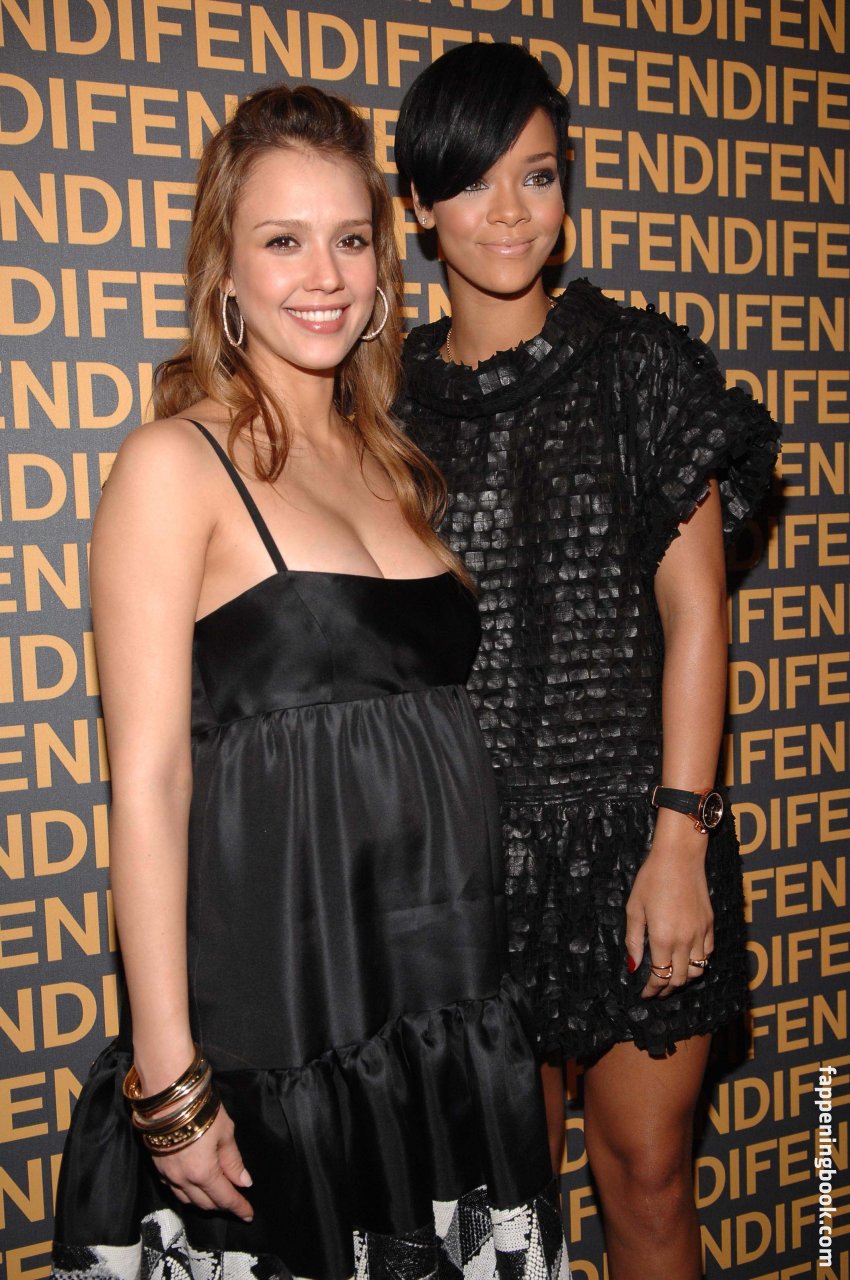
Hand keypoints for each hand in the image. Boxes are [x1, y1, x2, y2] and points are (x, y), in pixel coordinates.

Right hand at [152, 1104, 253, 1220]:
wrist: (167, 1095)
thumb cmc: (202, 1109)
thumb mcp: (225, 1132)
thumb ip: (233, 1160)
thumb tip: (244, 1182)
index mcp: (203, 1173)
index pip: (224, 1197)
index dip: (238, 1207)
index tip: (249, 1214)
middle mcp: (183, 1180)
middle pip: (205, 1203)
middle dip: (222, 1205)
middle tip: (236, 1202)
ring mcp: (167, 1175)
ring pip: (187, 1199)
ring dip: (204, 1200)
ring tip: (217, 1195)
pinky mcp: (157, 1167)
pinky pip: (173, 1188)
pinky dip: (187, 1191)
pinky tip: (194, 1185)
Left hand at [624, 820, 713, 999]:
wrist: (680, 856)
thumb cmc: (652, 878)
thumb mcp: (634, 908)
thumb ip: (634, 940)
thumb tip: (633, 966)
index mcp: (663, 938)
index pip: (660, 977)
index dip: (652, 990)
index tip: (645, 994)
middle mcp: (685, 940)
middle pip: (680, 979)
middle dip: (667, 989)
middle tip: (656, 990)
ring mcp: (701, 933)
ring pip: (698, 970)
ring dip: (684, 978)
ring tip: (672, 977)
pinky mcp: (710, 924)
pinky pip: (708, 953)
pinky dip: (698, 962)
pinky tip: (687, 958)